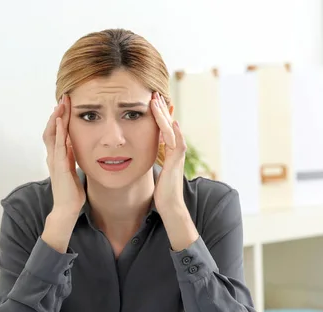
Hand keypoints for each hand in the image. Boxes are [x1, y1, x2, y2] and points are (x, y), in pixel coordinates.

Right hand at [42, 94, 85, 216]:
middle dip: (57, 113)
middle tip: (63, 98)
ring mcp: (55, 161)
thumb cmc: (71, 191)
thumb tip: (74, 145)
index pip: (56, 132)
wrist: (67, 208)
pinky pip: (58, 146)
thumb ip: (71, 157)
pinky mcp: (59, 167)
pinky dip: (58, 133)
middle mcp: (53, 156)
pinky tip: (61, 122)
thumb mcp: (72, 169)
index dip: (60, 118)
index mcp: (57, 156)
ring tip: (61, 104)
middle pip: (51, 129)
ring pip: (52, 134)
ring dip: (56, 118)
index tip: (65, 104)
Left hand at [151, 92, 186, 215]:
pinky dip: (173, 132)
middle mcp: (176, 150)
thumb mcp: (155, 170)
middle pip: (169, 124)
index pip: (163, 127)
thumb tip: (144, 152)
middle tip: (154, 93)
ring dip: (164, 115)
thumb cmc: (162, 191)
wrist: (170, 206)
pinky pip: (177, 144)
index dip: (157, 114)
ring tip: (157, 102)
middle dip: (161, 109)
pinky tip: (170, 122)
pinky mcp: (176, 163)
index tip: (149, 101)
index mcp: (169, 151)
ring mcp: (178, 156)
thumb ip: (153, 159)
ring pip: (172, 130)